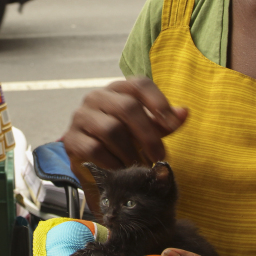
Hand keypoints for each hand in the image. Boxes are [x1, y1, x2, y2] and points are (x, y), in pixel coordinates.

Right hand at [62, 77, 186, 185]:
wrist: (94, 165)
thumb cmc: (124, 142)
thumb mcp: (147, 131)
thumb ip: (164, 122)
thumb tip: (184, 113)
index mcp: (118, 90)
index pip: (139, 84)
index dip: (158, 101)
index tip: (173, 124)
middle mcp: (96, 97)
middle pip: (127, 107)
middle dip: (148, 135)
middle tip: (160, 156)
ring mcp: (81, 116)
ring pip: (111, 129)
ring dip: (130, 153)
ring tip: (139, 166)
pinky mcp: (71, 139)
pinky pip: (95, 149)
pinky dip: (113, 163)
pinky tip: (120, 171)